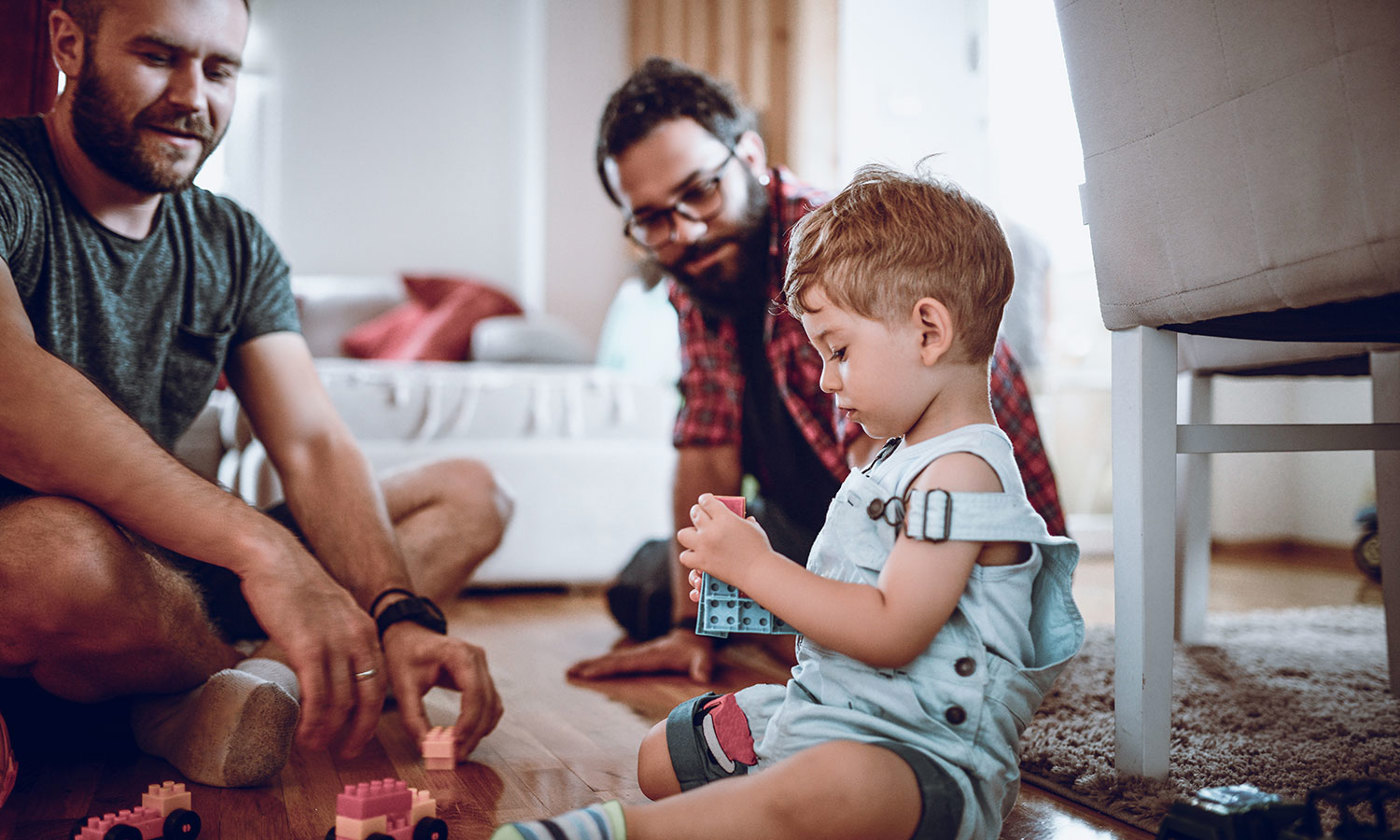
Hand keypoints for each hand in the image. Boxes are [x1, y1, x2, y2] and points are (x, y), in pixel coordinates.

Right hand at [238, 542, 386, 757]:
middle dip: (359, 731)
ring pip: (341, 702)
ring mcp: (336, 642)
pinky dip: (313, 720)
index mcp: (367, 630)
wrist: (272, 559)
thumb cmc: (294, 587)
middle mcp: (359, 637)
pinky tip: (303, 732)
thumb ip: (339, 639)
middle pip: (370, 697)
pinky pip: (318, 695)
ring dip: (329, 731)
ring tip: (313, 745)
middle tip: (346, 752)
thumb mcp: (331, 613)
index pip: (381, 682)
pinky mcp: (308, 646)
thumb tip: (332, 670)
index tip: (358, 733)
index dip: (371, 713)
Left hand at [381, 623, 501, 759]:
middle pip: (487, 701)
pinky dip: (482, 723)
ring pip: (493, 705)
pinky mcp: (482, 677)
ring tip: (460, 751)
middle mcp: (478, 658)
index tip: (454, 743)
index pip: (474, 691)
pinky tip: (467, 737)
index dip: (468, 720)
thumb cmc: (405, 655)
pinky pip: (491, 704)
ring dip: (480, 731)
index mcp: (459, 653)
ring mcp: (483, 667)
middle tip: (457, 756)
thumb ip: (413, 717)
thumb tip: (426, 747)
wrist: (409, 635)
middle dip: (474, 732)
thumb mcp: (403, 685)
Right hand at [566, 629, 717, 682]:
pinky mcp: (637, 658)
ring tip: (570, 671)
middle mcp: (640, 654)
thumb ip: (702, 665)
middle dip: (591, 666)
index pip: (625, 662)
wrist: (693, 637)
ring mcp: (637, 655)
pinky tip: (588, 671)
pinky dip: (601, 666)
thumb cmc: (696, 650)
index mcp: (651, 656)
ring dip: (591, 665)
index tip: (588, 672)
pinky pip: (616, 663)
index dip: (607, 667)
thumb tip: (702, 677)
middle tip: (568, 672)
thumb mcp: (702, 657)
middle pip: (612, 661)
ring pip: (611, 661)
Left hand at [675, 493, 775, 588]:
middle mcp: (711, 529)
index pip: (706, 500)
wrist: (758, 571)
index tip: (706, 501)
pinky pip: (684, 556)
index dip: (705, 500)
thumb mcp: (754, 528)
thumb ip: (745, 521)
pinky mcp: (702, 562)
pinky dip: (689, 555)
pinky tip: (697, 554)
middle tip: (702, 518)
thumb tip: (745, 519)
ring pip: (683, 534)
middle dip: (698, 513)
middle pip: (694, 513)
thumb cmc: (760, 549)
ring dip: (689, 534)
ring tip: (697, 537)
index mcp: (725, 517)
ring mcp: (704, 546)